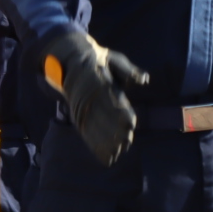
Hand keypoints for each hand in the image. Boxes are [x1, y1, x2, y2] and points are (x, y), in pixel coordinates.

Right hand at [40, 28, 147, 166]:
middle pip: (101, 116)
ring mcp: (80, 106)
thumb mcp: (113, 58)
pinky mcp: (76, 114)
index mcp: (99, 80)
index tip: (130, 124)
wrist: (67, 59)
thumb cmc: (97, 59)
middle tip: (126, 142)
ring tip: (117, 152)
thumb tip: (144, 79)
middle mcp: (88, 95)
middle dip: (114, 132)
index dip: (120, 113)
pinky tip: (103, 153)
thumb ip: (128, 71)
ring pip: (92, 126)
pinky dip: (93, 144)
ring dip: (104, 141)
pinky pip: (84, 131)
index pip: (110, 99)